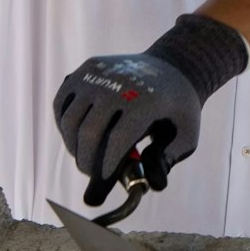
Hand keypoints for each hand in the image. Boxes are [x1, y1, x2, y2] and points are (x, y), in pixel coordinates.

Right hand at [54, 15, 249, 205]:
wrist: (173, 66)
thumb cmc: (178, 109)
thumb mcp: (187, 135)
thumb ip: (167, 160)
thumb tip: (152, 185)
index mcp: (146, 101)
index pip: (116, 140)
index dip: (106, 167)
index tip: (103, 182)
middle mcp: (118, 84)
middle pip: (89, 132)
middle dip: (86, 162)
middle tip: (91, 175)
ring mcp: (98, 74)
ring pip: (70, 120)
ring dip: (72, 146)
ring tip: (84, 158)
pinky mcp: (86, 69)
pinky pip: (62, 103)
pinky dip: (64, 125)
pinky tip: (76, 137)